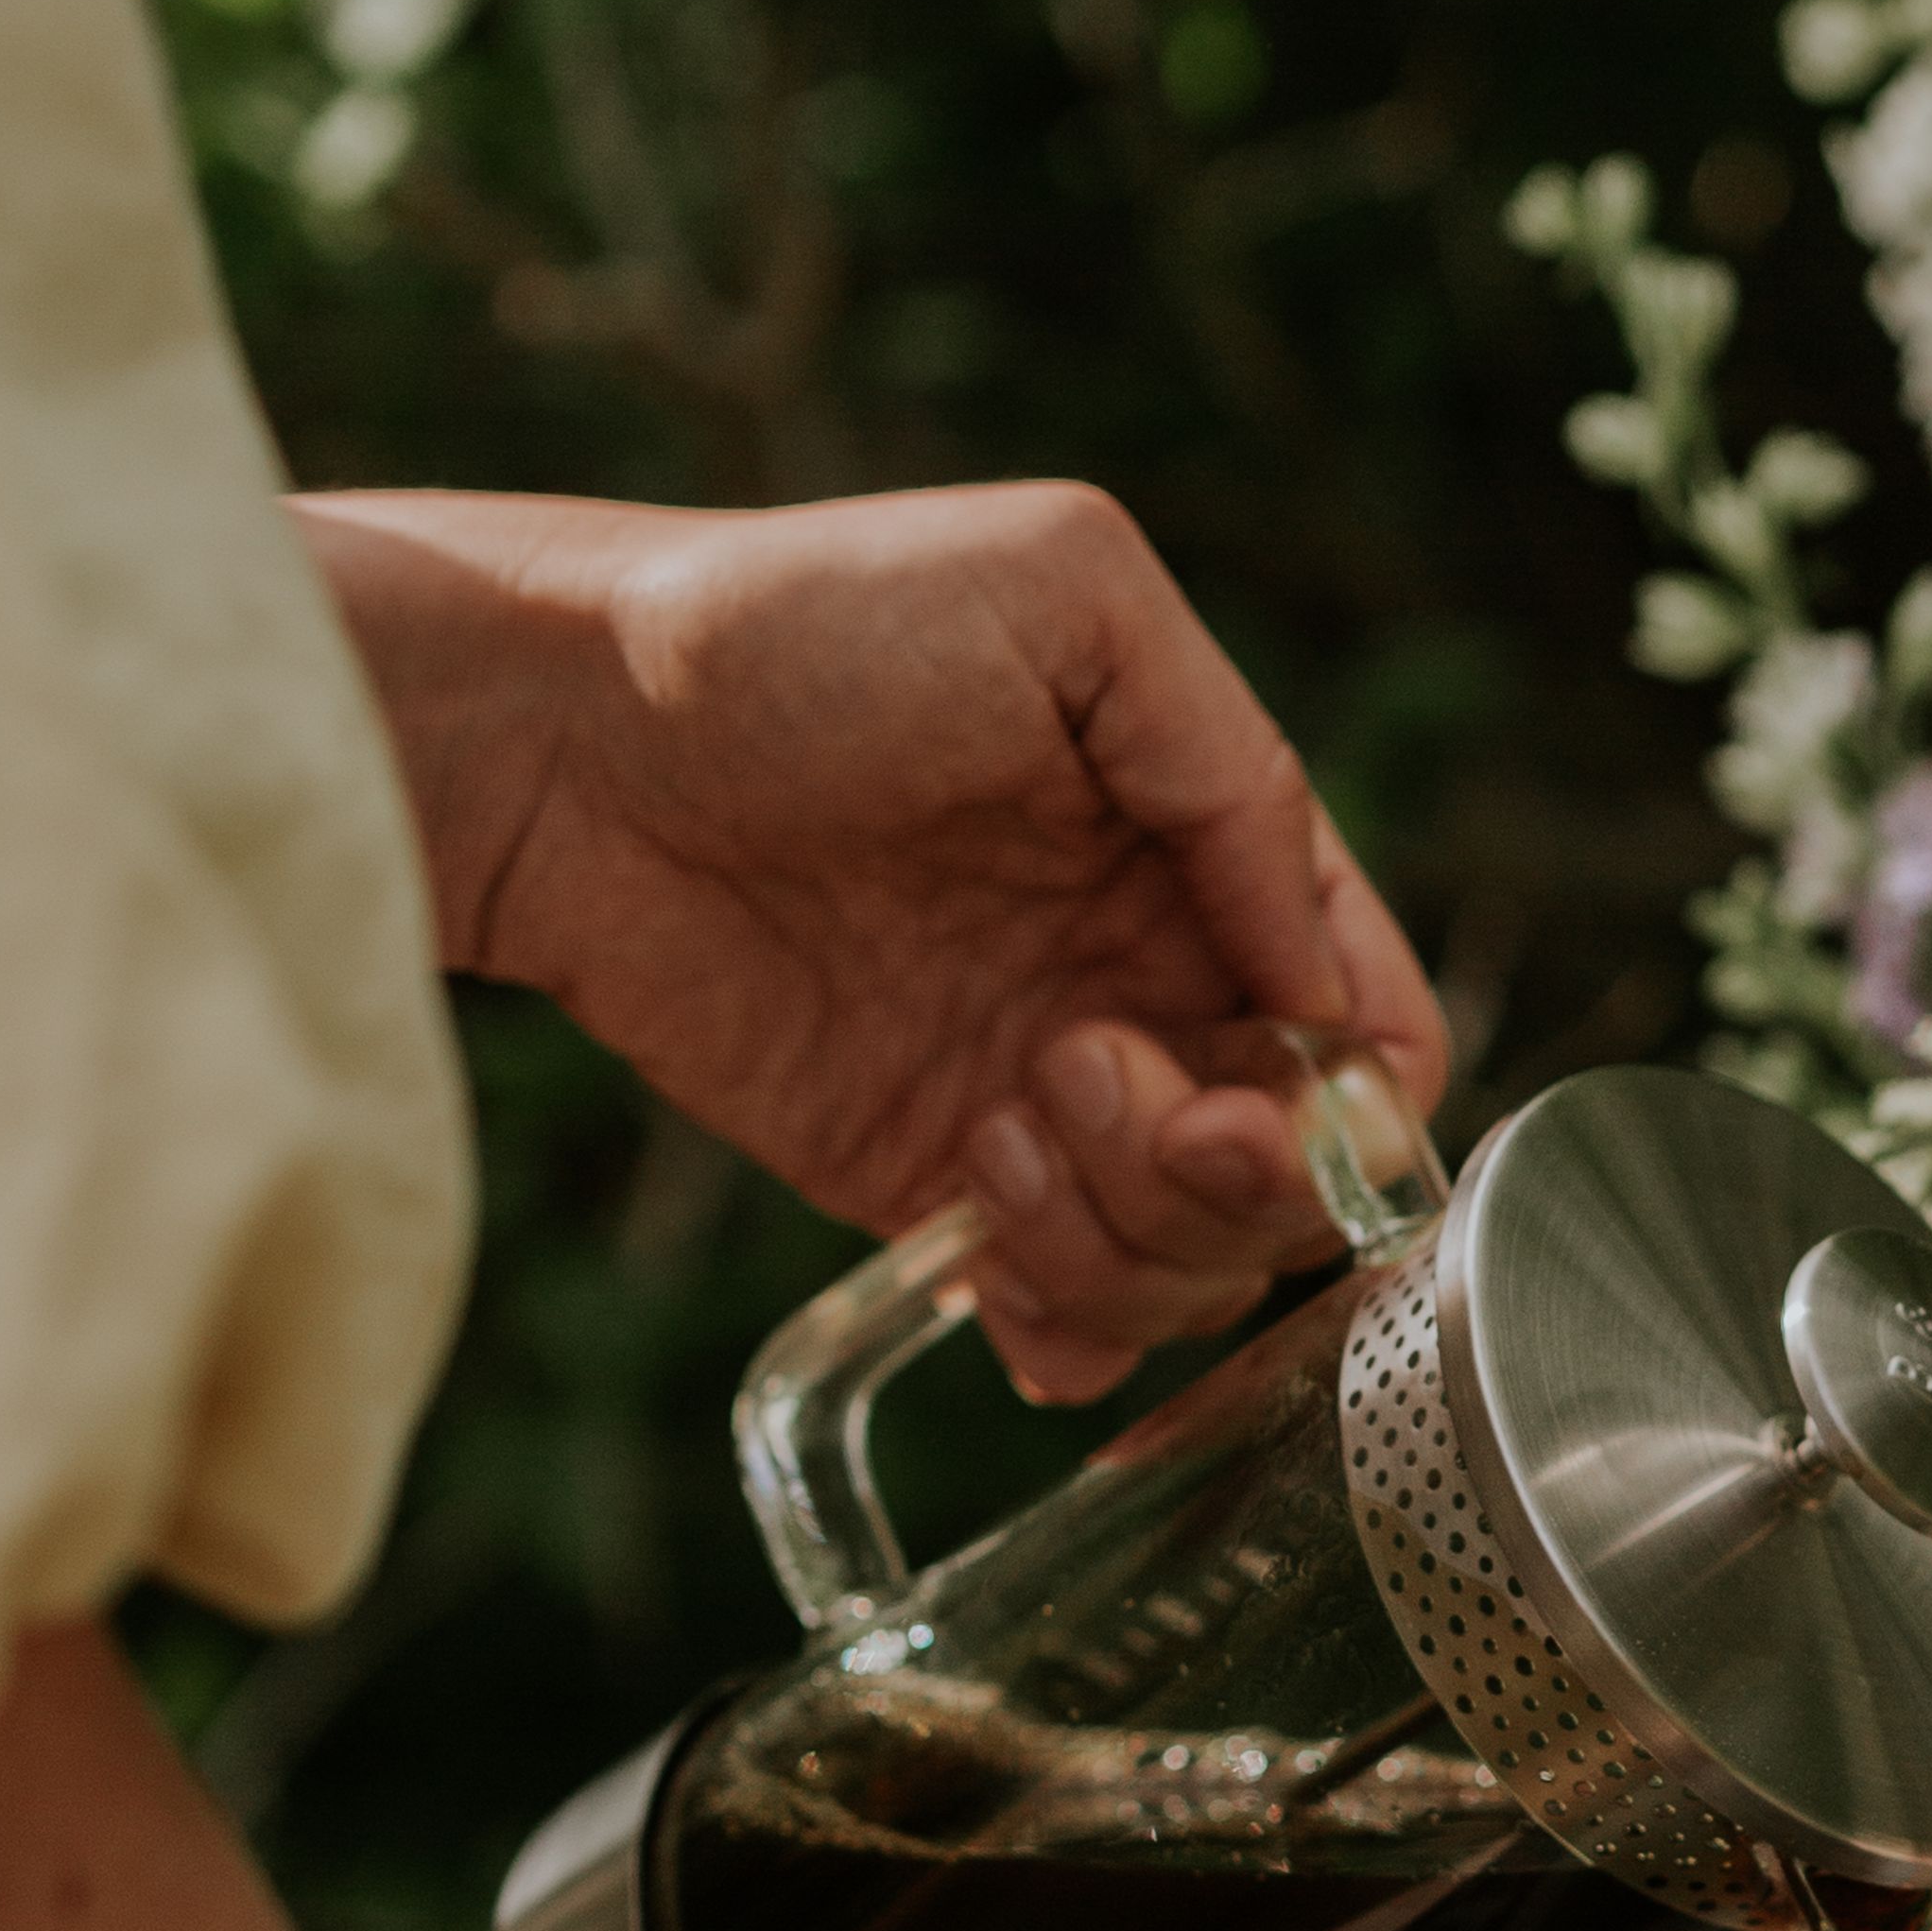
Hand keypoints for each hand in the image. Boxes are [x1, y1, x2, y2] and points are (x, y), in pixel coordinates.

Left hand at [305, 483, 1449, 1389]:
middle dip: (1229, 1174)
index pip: (1371, 1024)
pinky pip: (1065, 1320)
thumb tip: (1325, 989)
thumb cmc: (800, 623)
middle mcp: (1146, 988)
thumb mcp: (1069, 596)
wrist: (561, 738)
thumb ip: (1236, 770)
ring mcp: (1041, 1099)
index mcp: (1206, 857)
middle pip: (1295, 1176)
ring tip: (990, 1122)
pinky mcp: (927, 1183)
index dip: (1353, 1095)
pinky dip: (1065, 1334)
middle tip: (1082, 1074)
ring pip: (1190, 1267)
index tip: (1251, 1086)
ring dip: (1120, 1235)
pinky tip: (988, 1264)